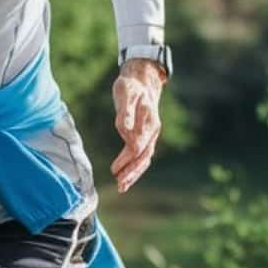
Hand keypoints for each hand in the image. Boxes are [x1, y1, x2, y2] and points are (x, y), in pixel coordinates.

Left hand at [110, 59, 164, 192]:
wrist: (141, 81)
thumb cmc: (130, 85)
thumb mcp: (125, 92)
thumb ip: (125, 111)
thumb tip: (123, 128)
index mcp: (149, 121)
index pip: (138, 146)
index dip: (126, 159)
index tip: (114, 169)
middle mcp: (153, 130)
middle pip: (144, 156)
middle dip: (132, 172)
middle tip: (120, 185)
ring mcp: (151, 134)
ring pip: (145, 158)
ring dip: (134, 173)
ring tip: (122, 187)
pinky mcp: (146, 136)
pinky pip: (142, 155)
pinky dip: (135, 167)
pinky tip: (125, 176)